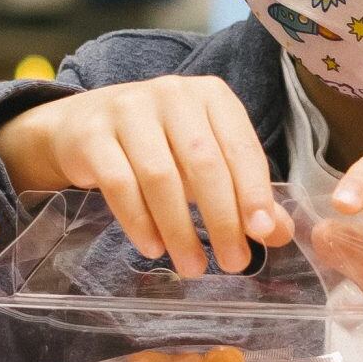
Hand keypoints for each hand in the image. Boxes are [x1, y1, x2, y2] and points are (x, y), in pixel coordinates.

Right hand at [0, 76, 290, 275]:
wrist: (83, 126)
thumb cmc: (159, 145)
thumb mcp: (204, 161)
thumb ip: (243, 193)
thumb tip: (278, 233)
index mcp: (211, 96)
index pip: (240, 147)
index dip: (254, 192)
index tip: (263, 234)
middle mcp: (172, 94)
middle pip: (203, 163)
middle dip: (222, 219)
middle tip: (233, 263)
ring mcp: (129, 110)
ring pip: (161, 177)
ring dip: (181, 230)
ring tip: (193, 267)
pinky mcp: (93, 134)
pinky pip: (120, 184)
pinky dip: (139, 222)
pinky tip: (154, 248)